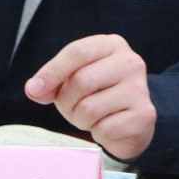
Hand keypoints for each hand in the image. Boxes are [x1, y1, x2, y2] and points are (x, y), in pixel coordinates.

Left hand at [25, 34, 155, 161]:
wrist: (133, 121)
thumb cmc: (98, 95)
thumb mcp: (73, 80)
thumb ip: (52, 81)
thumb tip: (34, 89)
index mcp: (111, 45)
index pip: (77, 52)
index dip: (52, 71)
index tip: (34, 89)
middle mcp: (130, 62)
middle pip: (81, 81)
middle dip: (66, 101)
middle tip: (72, 107)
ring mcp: (139, 88)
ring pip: (89, 108)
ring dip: (80, 119)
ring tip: (91, 117)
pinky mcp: (144, 115)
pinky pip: (103, 129)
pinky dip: (97, 133)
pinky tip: (107, 126)